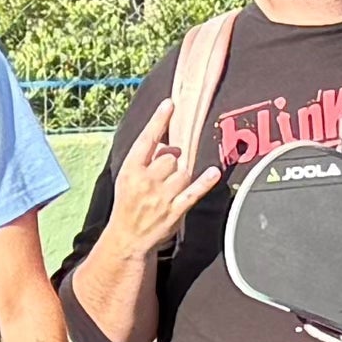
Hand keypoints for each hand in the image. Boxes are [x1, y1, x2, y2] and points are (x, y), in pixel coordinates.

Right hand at [105, 116, 220, 257]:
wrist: (127, 238)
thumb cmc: (128, 204)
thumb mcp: (127, 179)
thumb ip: (144, 161)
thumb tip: (167, 144)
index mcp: (131, 170)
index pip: (147, 140)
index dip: (159, 121)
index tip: (169, 104)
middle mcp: (146, 181)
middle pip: (170, 156)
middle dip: (172, 160)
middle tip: (165, 172)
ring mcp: (161, 197)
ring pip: (183, 172)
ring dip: (180, 175)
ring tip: (170, 185)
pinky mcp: (175, 211)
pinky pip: (194, 192)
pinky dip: (205, 182)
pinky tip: (214, 172)